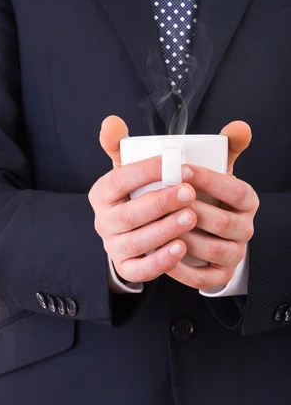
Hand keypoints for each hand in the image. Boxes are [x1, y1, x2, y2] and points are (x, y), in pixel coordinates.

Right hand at [88, 116, 196, 283]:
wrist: (135, 231)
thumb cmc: (140, 193)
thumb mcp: (134, 169)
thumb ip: (129, 144)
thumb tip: (111, 120)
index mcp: (102, 192)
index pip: (119, 179)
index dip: (146, 171)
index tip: (176, 163)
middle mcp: (103, 221)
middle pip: (128, 214)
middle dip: (160, 202)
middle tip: (189, 192)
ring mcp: (113, 246)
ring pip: (136, 241)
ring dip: (164, 229)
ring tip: (190, 217)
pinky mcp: (126, 267)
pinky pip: (140, 269)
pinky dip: (160, 261)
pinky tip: (181, 249)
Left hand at [166, 121, 259, 289]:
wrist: (198, 231)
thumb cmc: (197, 193)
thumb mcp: (207, 169)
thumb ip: (217, 146)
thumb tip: (239, 126)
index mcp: (245, 201)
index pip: (236, 190)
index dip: (211, 180)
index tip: (181, 169)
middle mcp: (244, 228)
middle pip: (224, 222)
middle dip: (194, 210)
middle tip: (165, 198)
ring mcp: (233, 254)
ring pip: (213, 250)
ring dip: (187, 238)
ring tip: (160, 225)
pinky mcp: (218, 276)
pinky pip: (203, 278)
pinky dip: (182, 269)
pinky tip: (161, 254)